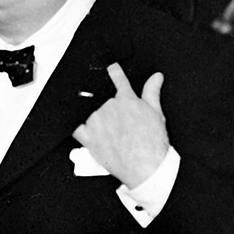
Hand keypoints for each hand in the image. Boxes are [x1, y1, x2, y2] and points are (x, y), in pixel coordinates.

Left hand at [72, 64, 170, 187]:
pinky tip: (86, 131)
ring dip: (98, 120)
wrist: (146, 167)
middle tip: (121, 125)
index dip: (114, 71)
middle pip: (104, 100)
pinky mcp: (89, 138)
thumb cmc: (153, 144)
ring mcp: (97, 121)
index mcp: (126, 99)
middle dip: (110, 109)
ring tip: (111, 134)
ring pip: (91, 113)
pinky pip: (76, 128)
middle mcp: (109, 107)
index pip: (118, 79)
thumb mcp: (157, 113)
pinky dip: (79, 128)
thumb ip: (152, 92)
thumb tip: (156, 77)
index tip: (110, 67)